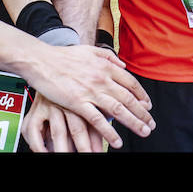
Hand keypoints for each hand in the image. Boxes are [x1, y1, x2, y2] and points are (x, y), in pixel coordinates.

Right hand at [24, 43, 153, 149]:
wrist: (41, 60)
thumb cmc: (62, 56)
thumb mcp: (88, 50)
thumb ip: (107, 56)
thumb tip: (122, 64)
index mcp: (105, 66)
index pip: (130, 82)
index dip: (141, 95)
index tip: (148, 105)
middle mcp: (102, 78)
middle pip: (129, 98)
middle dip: (143, 113)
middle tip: (150, 124)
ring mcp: (91, 91)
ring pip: (119, 110)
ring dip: (134, 122)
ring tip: (143, 132)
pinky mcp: (78, 102)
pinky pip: (98, 120)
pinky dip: (109, 132)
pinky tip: (117, 141)